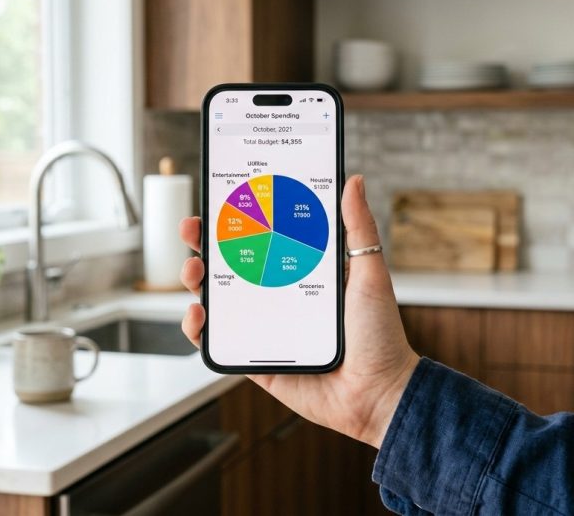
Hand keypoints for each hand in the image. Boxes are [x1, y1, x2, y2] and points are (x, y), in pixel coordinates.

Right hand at [179, 175, 418, 447]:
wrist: (379, 393)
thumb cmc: (381, 335)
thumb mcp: (369, 273)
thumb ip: (358, 228)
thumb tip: (353, 180)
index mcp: (302, 271)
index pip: (262, 238)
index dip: (237, 219)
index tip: (220, 199)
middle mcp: (279, 296)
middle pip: (231, 265)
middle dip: (204, 245)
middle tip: (192, 230)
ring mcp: (265, 328)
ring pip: (219, 300)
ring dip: (196, 282)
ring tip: (193, 271)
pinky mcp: (256, 360)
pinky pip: (220, 343)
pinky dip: (200, 330)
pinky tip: (198, 315)